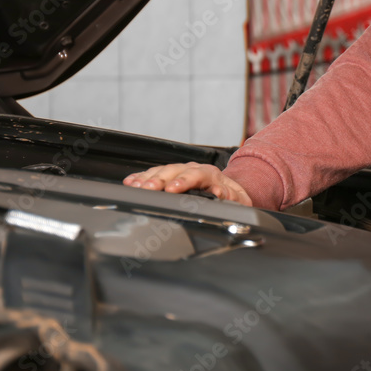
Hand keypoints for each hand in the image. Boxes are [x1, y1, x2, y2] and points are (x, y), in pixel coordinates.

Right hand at [123, 162, 252, 205]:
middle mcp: (195, 169)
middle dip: (160, 180)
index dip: (183, 181)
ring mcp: (182, 171)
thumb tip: (219, 194)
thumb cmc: (233, 197)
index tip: (172, 189)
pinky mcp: (172, 175)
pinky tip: (131, 182)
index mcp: (211, 175)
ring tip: (135, 186)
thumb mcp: (238, 200)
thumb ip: (231, 197)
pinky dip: (142, 177)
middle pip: (175, 171)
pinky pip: (155, 173)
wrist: (230, 190)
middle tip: (148, 188)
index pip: (196, 175)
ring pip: (163, 171)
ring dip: (148, 178)